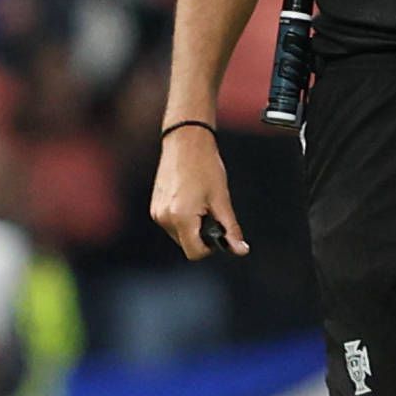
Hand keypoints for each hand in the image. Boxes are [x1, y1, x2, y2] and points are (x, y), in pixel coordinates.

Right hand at [150, 125, 246, 259]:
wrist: (186, 142)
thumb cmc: (205, 166)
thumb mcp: (222, 199)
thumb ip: (230, 229)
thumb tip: (241, 250)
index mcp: (180, 217)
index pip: (194, 253)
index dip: (210, 247)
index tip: (218, 232)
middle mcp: (164, 218)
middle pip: (187, 245)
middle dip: (202, 235)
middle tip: (211, 211)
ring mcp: (157, 212)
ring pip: (179, 235)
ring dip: (192, 227)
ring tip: (200, 203)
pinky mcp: (155, 207)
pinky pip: (172, 224)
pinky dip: (183, 219)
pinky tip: (190, 200)